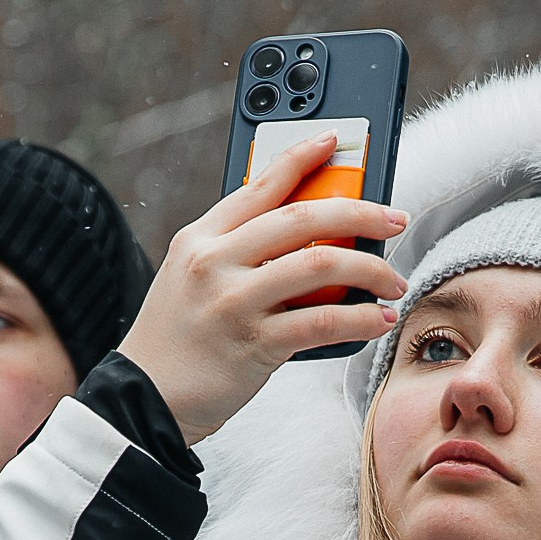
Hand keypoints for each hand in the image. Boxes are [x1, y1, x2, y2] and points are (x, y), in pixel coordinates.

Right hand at [119, 129, 407, 443]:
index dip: (302, 157)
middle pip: (302, 218)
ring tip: (393, 281)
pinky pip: (323, 321)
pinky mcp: (255, 343)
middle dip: (361, 212)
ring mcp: (235, 301)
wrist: (146, 396)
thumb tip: (307, 235)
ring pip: (321, 264)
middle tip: (394, 219)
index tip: (335, 142)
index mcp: (201, 238)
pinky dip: (361, 318)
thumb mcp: (190, 278)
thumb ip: (235, 251)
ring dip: (371, 269)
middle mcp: (215, 261)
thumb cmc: (177, 339)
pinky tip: (379, 319)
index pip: (259, 185)